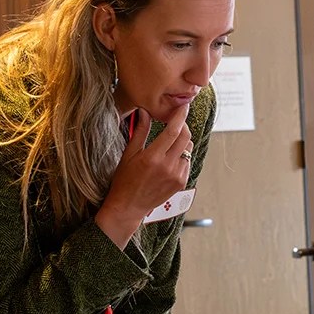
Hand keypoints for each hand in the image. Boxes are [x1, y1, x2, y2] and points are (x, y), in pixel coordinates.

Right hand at [96, 104, 192, 246]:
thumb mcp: (129, 154)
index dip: (180, 116)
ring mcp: (176, 176)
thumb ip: (140, 132)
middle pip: (186, 137)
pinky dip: (181, 156)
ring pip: (188, 149)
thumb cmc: (124, 180)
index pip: (173, 131)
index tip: (184, 106)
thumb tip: (144, 112)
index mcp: (153, 157)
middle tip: (175, 123)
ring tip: (168, 144)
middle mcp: (168, 166)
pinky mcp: (181, 183)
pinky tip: (169, 160)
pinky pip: (187, 162)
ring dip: (182, 142)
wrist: (128, 206)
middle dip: (183, 126)